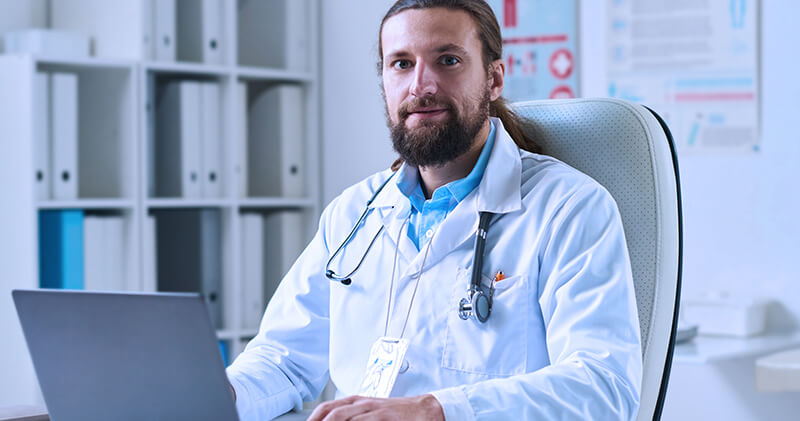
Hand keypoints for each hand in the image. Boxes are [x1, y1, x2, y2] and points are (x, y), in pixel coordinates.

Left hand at [307, 394, 444, 420]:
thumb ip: (354, 419)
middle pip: (331, 413)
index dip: (313, 419)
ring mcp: (372, 409)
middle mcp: (361, 403)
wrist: (426, 409)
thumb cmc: (397, 415)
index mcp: (356, 402)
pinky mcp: (383, 416)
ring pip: (342, 416)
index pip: (327, 408)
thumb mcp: (372, 414)